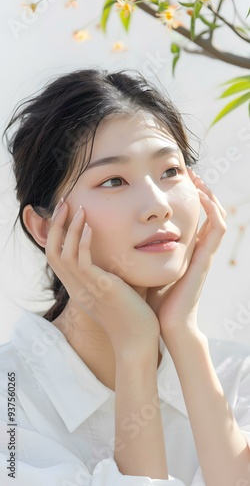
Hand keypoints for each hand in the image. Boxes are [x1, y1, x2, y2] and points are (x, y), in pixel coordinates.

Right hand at [45, 202, 159, 356]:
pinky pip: (81, 261)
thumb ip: (113, 270)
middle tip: (65, 203)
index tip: (67, 213)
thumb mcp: (116, 288)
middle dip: (56, 225)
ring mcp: (85, 289)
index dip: (57, 234)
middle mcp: (76, 287)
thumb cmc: (133, 315)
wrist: (139, 340)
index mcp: (78, 287)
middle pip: (52, 251)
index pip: (56, 257)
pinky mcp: (99, 289)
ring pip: (63, 253)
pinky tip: (90, 226)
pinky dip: (83, 241)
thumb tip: (123, 249)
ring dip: (69, 228)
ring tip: (78, 208)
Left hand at [146, 169, 226, 338]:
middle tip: (190, 171)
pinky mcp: (205, 259)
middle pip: (207, 213)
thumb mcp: (147, 269)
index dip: (188, 198)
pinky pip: (216, 229)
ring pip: (217, 216)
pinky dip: (212, 211)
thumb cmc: (153, 300)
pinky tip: (201, 196)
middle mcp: (197, 249)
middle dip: (201, 190)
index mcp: (185, 251)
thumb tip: (120, 237)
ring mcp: (204, 254)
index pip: (193, 217)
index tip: (175, 178)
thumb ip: (140, 253)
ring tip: (197, 177)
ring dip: (209, 195)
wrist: (166, 324)